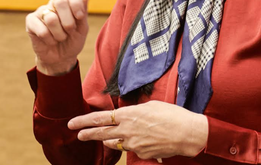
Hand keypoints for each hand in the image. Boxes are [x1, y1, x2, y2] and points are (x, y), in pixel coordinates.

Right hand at [25, 0, 89, 75]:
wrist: (60, 59)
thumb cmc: (72, 41)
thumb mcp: (82, 28)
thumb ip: (83, 11)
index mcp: (67, 2)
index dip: (75, 1)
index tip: (80, 17)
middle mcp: (53, 3)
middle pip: (60, 1)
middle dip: (68, 22)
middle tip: (70, 31)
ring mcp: (41, 11)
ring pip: (51, 18)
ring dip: (59, 34)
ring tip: (59, 38)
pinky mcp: (31, 21)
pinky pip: (42, 30)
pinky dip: (49, 40)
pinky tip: (49, 41)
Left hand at [68, 101, 207, 160]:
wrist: (187, 133)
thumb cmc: (172, 115)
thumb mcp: (149, 106)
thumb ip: (134, 111)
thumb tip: (126, 115)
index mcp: (127, 115)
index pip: (99, 118)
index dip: (83, 121)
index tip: (72, 123)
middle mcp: (127, 130)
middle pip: (100, 133)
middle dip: (86, 134)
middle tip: (77, 134)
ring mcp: (134, 144)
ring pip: (113, 143)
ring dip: (106, 141)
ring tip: (101, 138)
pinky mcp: (142, 153)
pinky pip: (129, 149)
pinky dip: (127, 145)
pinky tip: (132, 141)